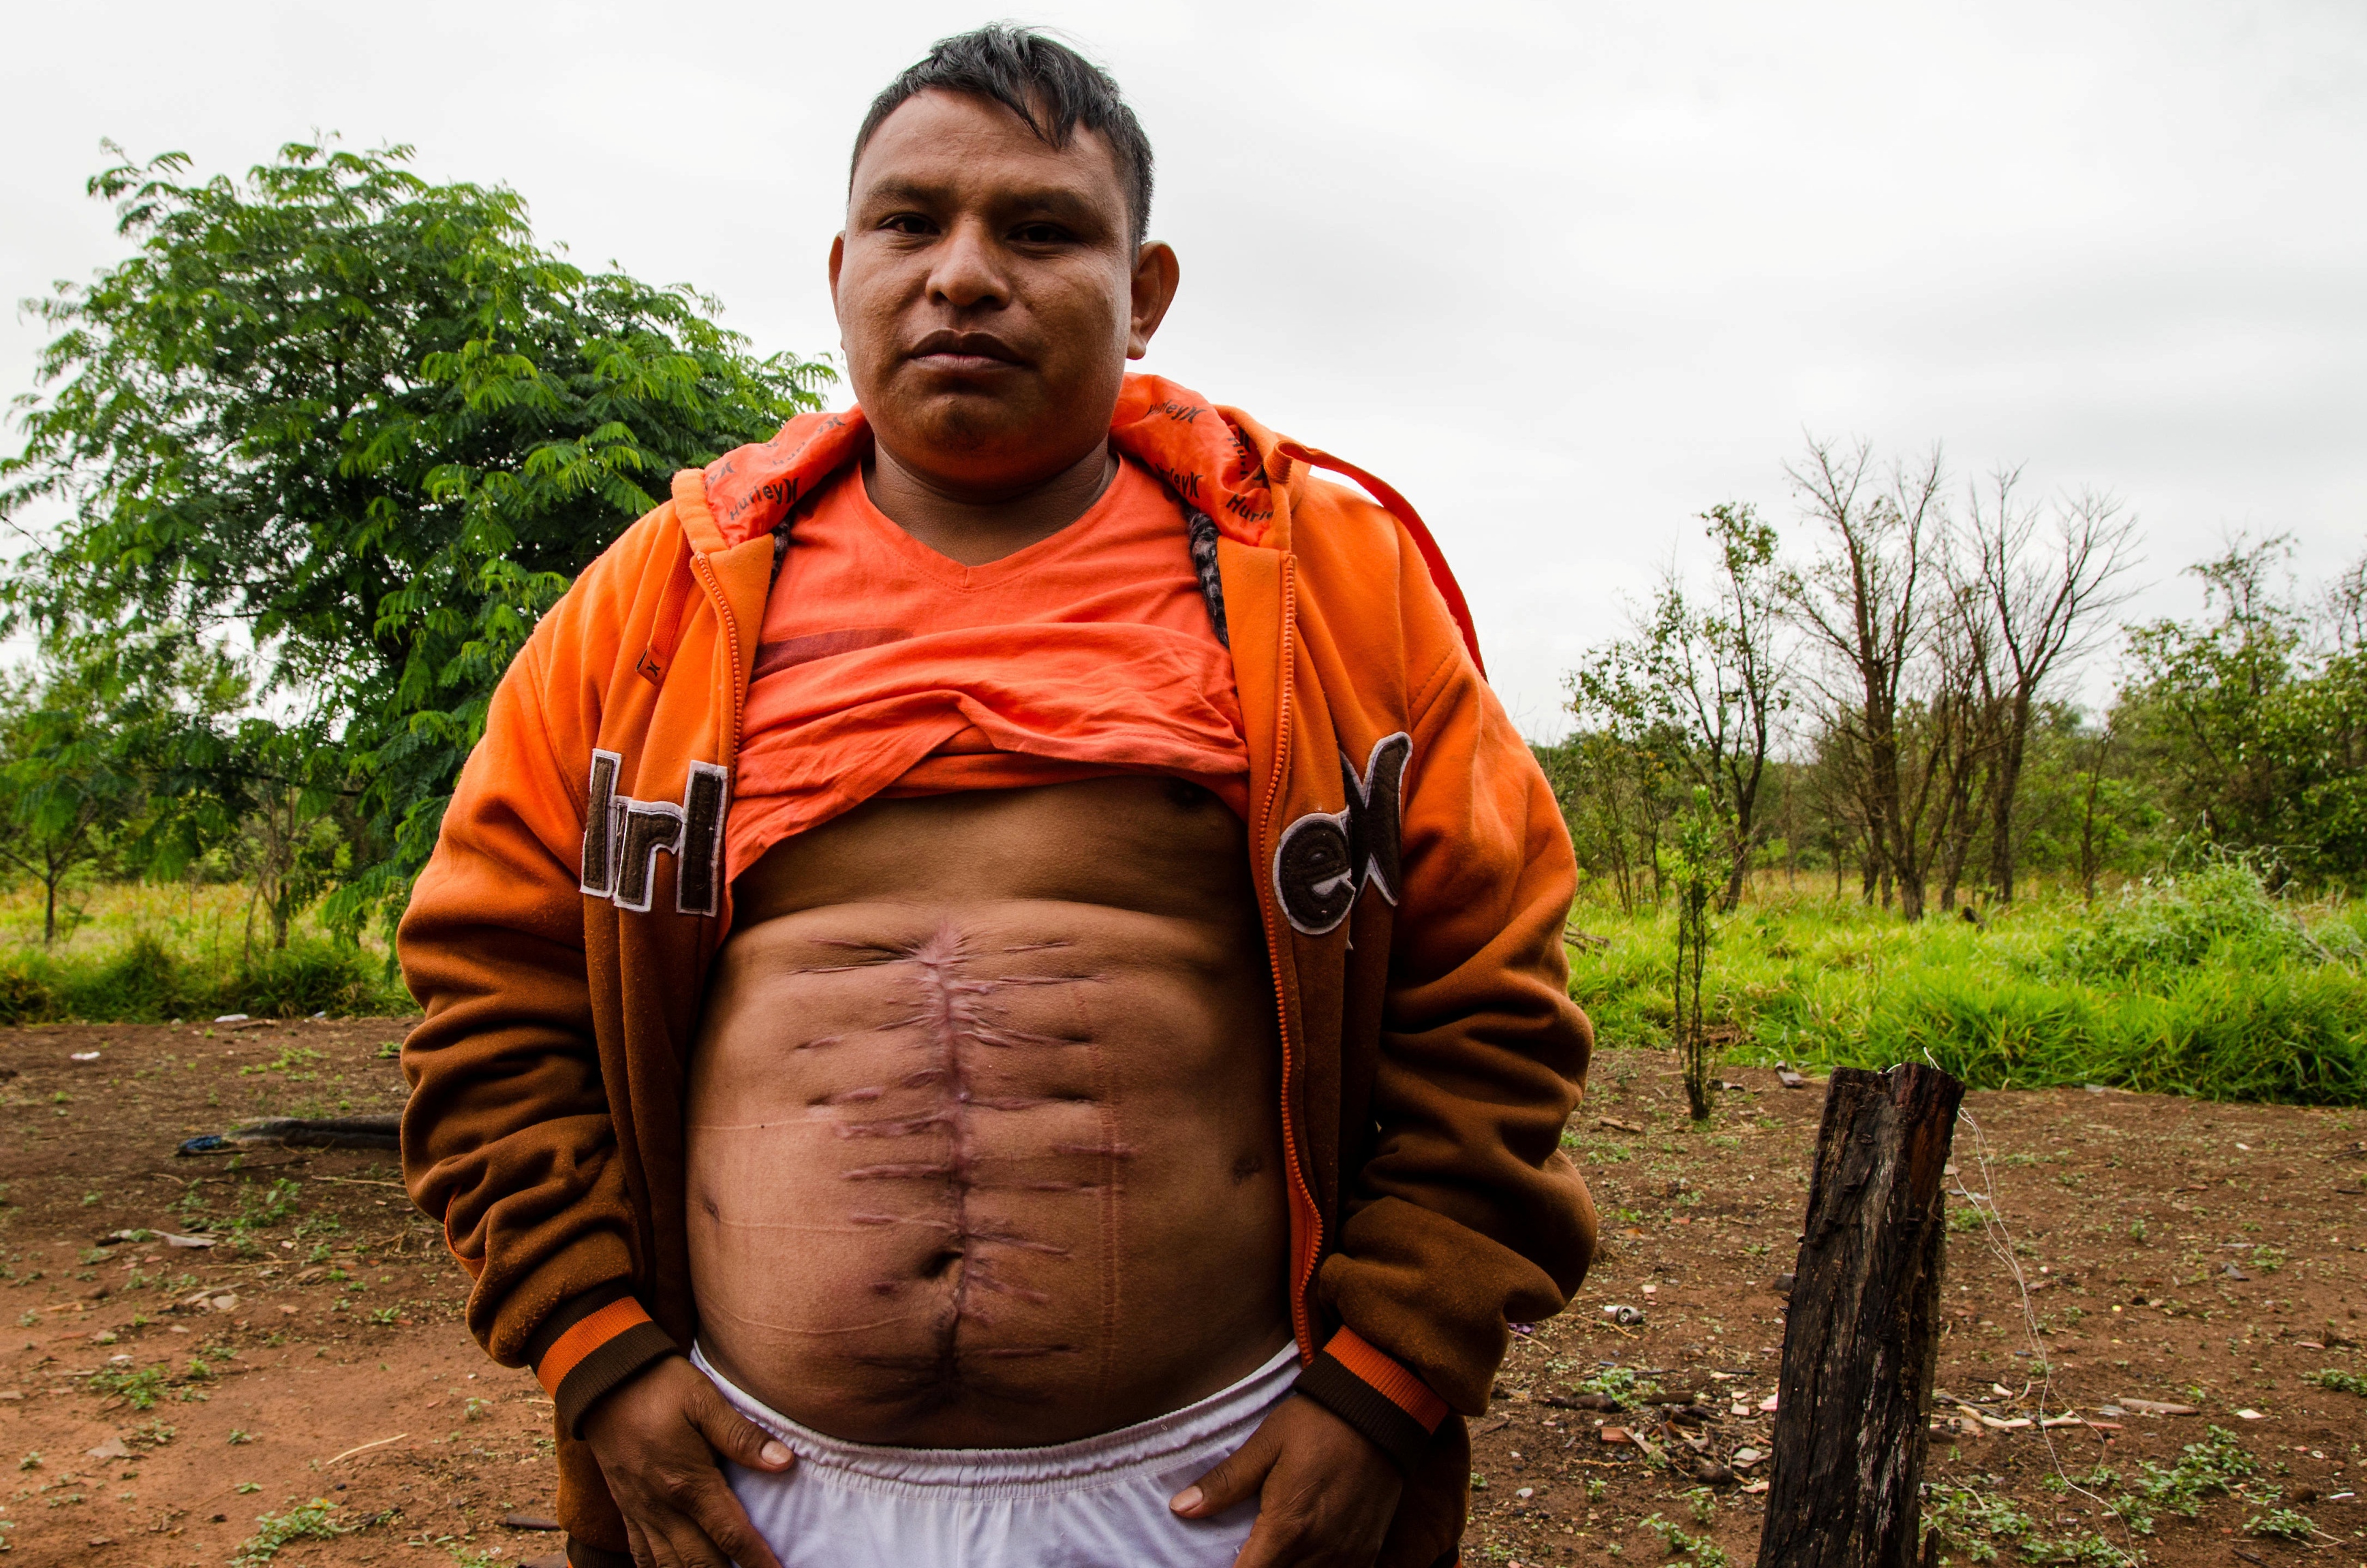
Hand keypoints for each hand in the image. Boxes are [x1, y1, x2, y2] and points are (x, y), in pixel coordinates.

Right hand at [579, 1354, 793, 1567]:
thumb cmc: (659, 1386)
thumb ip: (742, 1436)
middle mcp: (663, 1507)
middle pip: (702, 1563)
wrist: (602, 1381)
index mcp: (688, 1483)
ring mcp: (641, 1512)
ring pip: (671, 1567)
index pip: (731, 1535)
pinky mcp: (626, 1510)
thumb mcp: (704, 1400)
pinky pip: (642, 1555)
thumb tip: (784, 1462)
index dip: (758, 1561)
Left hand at [1170, 1394, 1403, 1567]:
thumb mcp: (1266, 1444)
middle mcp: (1319, 1550)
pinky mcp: (1368, 1551)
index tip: (1219, 1563)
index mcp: (1288, 1526)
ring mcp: (1347, 1555)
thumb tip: (1180, 1509)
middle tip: (1247, 1552)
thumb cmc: (1318, 1422)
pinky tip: (1304, 1558)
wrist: (1381, 1408)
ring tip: (1272, 1553)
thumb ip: (1226, 1482)